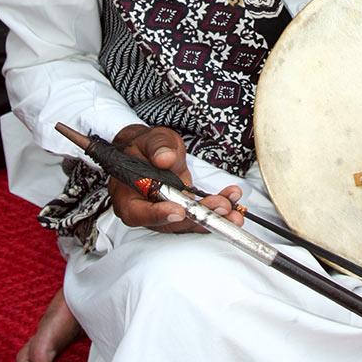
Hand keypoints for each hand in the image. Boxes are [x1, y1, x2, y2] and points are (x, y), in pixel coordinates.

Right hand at [109, 124, 244, 232]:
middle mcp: (145, 210)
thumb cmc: (146, 145)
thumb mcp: (152, 139)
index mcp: (127, 195)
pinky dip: (216, 210)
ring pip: (187, 222)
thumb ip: (158, 147)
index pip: (138, 212)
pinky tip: (233, 203)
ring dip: (213, 218)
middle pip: (169, 222)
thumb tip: (165, 158)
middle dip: (198, 217)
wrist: (153, 150)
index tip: (179, 210)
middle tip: (221, 207)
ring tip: (234, 211)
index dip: (158, 215)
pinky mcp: (182, 210)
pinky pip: (198, 215)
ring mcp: (165, 212)